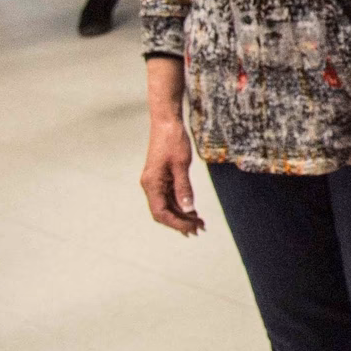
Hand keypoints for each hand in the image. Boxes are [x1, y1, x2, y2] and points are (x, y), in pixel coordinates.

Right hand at [140, 118, 204, 234]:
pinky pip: (170, 197)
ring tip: (199, 223)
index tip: (192, 228)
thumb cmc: (173, 140)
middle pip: (163, 212)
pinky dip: (181, 205)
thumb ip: (184, 188)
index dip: (176, 223)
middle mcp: (150, 185)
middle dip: (181, 222)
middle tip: (200, 228)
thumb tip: (188, 209)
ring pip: (167, 206)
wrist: (166, 122)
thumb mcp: (182, 164)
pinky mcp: (161, 177)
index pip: (161, 213)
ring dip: (182, 215)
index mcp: (152, 184)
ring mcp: (155, 182)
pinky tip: (193, 210)